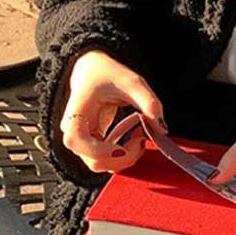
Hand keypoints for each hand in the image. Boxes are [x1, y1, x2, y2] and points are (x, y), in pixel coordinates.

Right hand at [60, 48, 167, 174]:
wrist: (94, 70)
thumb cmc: (107, 74)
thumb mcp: (132, 82)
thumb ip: (149, 103)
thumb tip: (161, 129)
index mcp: (76, 111)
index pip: (76, 141)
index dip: (98, 151)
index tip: (122, 147)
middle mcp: (74, 130)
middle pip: (92, 161)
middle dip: (122, 157)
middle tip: (142, 138)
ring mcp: (82, 140)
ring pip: (100, 164)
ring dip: (125, 157)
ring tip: (140, 135)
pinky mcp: (91, 144)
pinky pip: (106, 159)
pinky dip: (124, 154)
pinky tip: (136, 137)